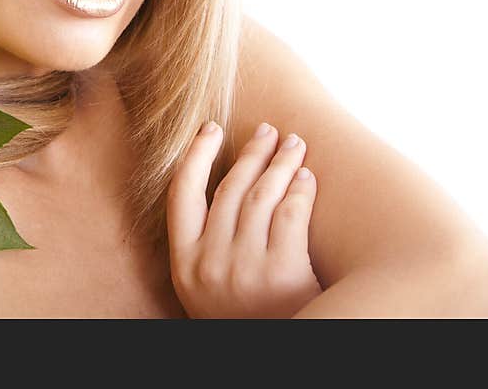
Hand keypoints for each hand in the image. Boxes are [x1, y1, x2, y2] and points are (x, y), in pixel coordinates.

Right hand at [166, 121, 322, 317]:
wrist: (271, 359)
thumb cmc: (241, 317)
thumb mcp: (204, 286)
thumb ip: (204, 243)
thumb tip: (222, 182)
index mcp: (183, 264)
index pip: (181, 194)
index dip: (195, 155)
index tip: (211, 128)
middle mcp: (209, 263)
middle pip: (229, 189)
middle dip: (250, 153)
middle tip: (267, 130)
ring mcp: (245, 269)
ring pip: (261, 196)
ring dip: (279, 163)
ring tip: (294, 143)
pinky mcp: (283, 275)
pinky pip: (291, 216)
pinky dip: (299, 190)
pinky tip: (306, 177)